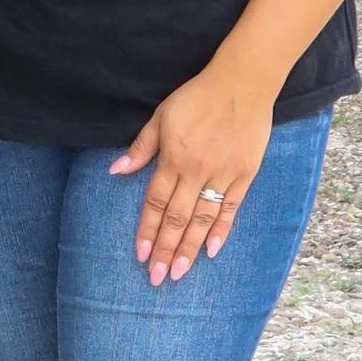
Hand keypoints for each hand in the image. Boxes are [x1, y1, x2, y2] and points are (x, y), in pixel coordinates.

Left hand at [110, 65, 275, 284]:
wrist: (242, 82)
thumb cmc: (198, 97)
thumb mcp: (162, 116)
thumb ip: (141, 147)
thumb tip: (116, 170)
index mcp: (173, 158)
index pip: (155, 202)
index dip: (147, 230)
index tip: (141, 255)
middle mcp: (196, 171)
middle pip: (177, 218)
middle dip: (166, 250)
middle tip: (157, 277)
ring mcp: (222, 174)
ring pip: (202, 219)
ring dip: (189, 248)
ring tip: (180, 272)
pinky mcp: (245, 174)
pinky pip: (231, 208)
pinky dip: (221, 230)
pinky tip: (211, 251)